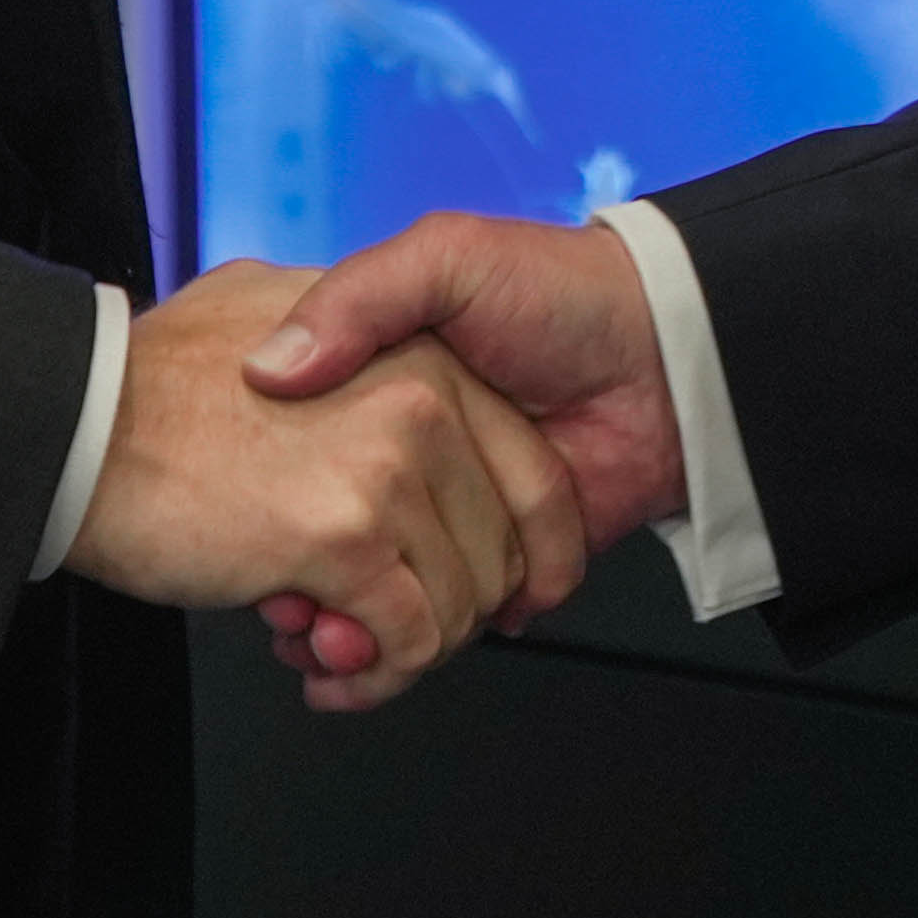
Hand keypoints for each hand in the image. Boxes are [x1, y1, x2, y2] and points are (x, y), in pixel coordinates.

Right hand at [62, 260, 585, 702]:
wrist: (73, 411)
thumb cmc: (155, 375)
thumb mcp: (272, 308)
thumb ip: (343, 341)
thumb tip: (381, 421)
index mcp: (419, 348)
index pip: (525, 471)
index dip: (507, 549)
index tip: (471, 586)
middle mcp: (424, 399)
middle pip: (501, 548)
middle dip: (445, 610)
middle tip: (379, 623)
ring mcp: (389, 468)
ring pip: (459, 603)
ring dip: (404, 651)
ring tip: (340, 645)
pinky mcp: (345, 537)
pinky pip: (408, 640)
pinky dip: (375, 677)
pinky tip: (329, 673)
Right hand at [237, 213, 679, 713]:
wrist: (672, 352)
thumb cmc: (561, 291)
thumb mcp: (445, 259)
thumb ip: (359, 298)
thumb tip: (273, 367)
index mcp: (382, 390)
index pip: (300, 471)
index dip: (269, 514)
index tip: (246, 542)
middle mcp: (406, 457)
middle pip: (329, 546)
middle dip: (302, 593)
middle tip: (286, 613)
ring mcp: (450, 515)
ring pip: (374, 599)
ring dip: (344, 634)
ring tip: (321, 643)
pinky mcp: (500, 568)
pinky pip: (433, 625)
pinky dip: (399, 655)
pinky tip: (364, 658)